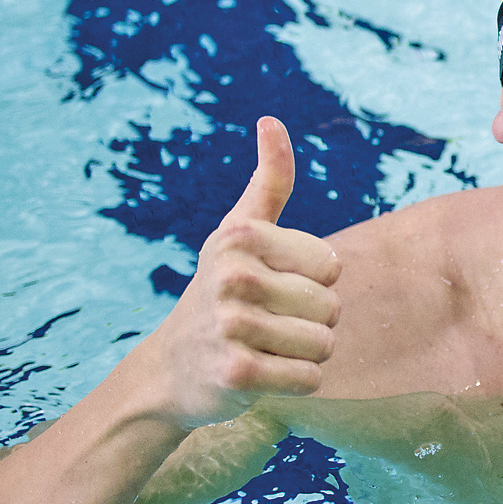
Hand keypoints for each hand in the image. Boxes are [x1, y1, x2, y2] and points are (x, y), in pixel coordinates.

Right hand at [150, 116, 341, 426]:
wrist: (170, 369)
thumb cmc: (219, 292)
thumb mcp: (237, 233)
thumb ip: (268, 182)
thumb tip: (272, 121)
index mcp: (240, 237)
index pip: (332, 266)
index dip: (314, 283)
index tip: (274, 286)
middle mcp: (232, 277)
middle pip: (330, 307)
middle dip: (311, 323)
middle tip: (267, 324)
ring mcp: (231, 325)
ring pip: (324, 344)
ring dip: (305, 354)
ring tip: (266, 347)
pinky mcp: (237, 372)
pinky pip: (309, 378)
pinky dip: (296, 383)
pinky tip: (263, 374)